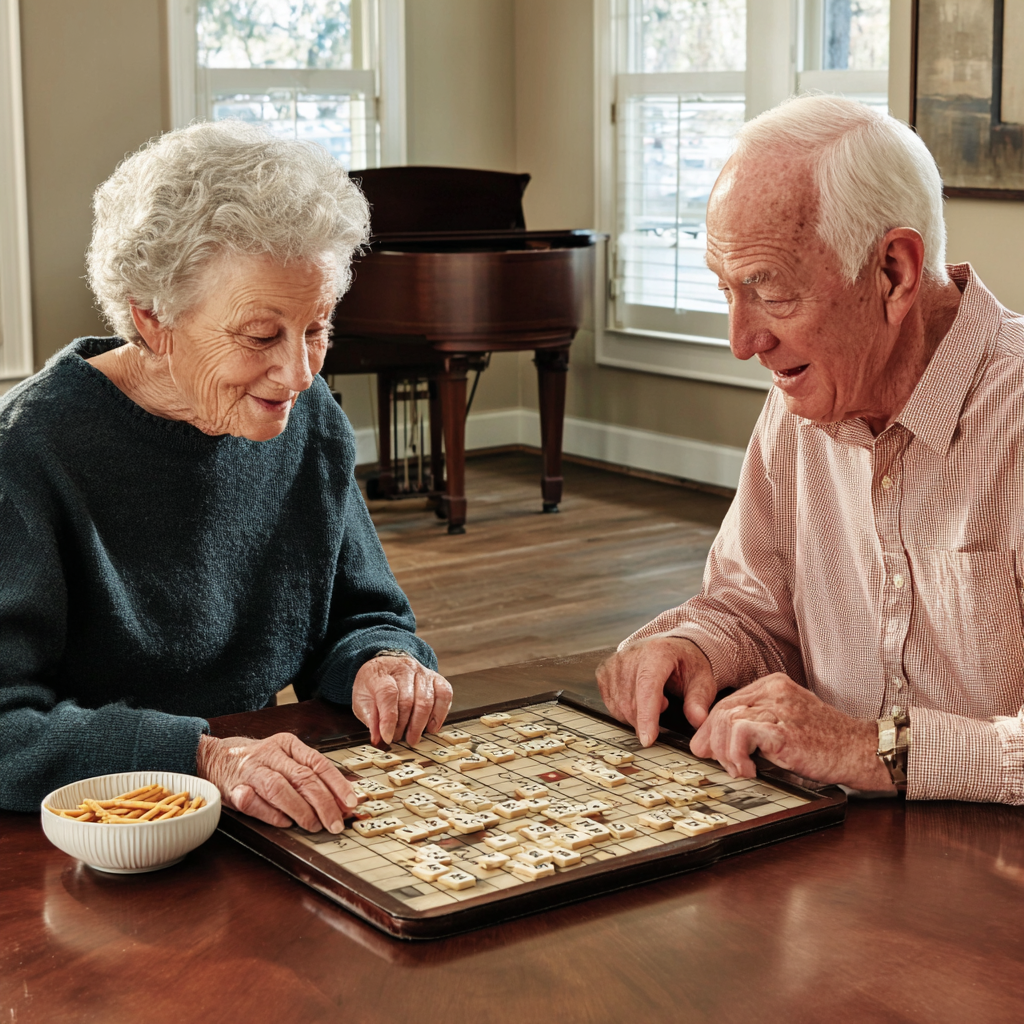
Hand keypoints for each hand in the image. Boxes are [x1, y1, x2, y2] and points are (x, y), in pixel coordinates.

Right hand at [196, 732, 357, 831]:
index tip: (350, 803)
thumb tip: (344, 796)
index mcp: (287, 744)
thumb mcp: (285, 757)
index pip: (319, 763)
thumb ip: (311, 773)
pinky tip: (285, 823)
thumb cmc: (258, 761)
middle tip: (335, 823)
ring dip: (300, 811)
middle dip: (323, 804)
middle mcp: (270, 754)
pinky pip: (254, 803)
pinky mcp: (233, 789)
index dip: (337, 785)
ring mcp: (250, 771)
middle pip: (303, 778)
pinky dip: (271, 815)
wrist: (213, 757)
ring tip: (313, 825)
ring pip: (280, 789)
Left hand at [351, 655, 452, 745]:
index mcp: (381, 674)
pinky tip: (431, 727)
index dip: (389, 719)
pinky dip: (440, 715)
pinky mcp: (436, 678)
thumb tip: (378, 739)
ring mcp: (422, 672)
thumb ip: (370, 719)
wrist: (387, 668)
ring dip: (419, 725)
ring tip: (411, 737)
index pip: (388, 694)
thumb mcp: (362, 701)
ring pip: (426, 701)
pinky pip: (444, 695)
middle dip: (403, 726)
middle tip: (398, 739)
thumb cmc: (374, 686)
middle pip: (408, 701)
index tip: (387, 737)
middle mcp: (404, 669)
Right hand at [596, 636, 717, 746]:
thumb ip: (699, 701)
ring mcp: (615, 662)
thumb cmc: (685, 663)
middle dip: (645, 720)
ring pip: (618, 706)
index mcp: (657, 653)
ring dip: (635, 715)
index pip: (647, 687)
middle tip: (665, 706)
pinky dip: (624, 710)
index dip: (646, 715)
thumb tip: (698, 720)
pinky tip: (637, 699)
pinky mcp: (604, 670)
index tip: (648, 739)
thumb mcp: (702, 680)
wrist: (670, 647)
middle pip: (630, 701)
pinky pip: (610, 703)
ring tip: (654, 699)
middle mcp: (631, 654)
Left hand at [689, 672, 893, 789]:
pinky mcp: (784, 729)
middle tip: (725, 765)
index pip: (727, 702)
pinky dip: (736, 755)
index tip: (707, 749)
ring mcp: (779, 708)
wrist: (862, 751)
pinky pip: (741, 733)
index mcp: (773, 686)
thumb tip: (708, 743)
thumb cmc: (826, 744)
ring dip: (726, 753)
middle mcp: (774, 691)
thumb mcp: (784, 727)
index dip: (711, 729)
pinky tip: (749, 770)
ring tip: (741, 770)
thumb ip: (751, 729)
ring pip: (727, 721)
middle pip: (722, 711)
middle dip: (713, 742)